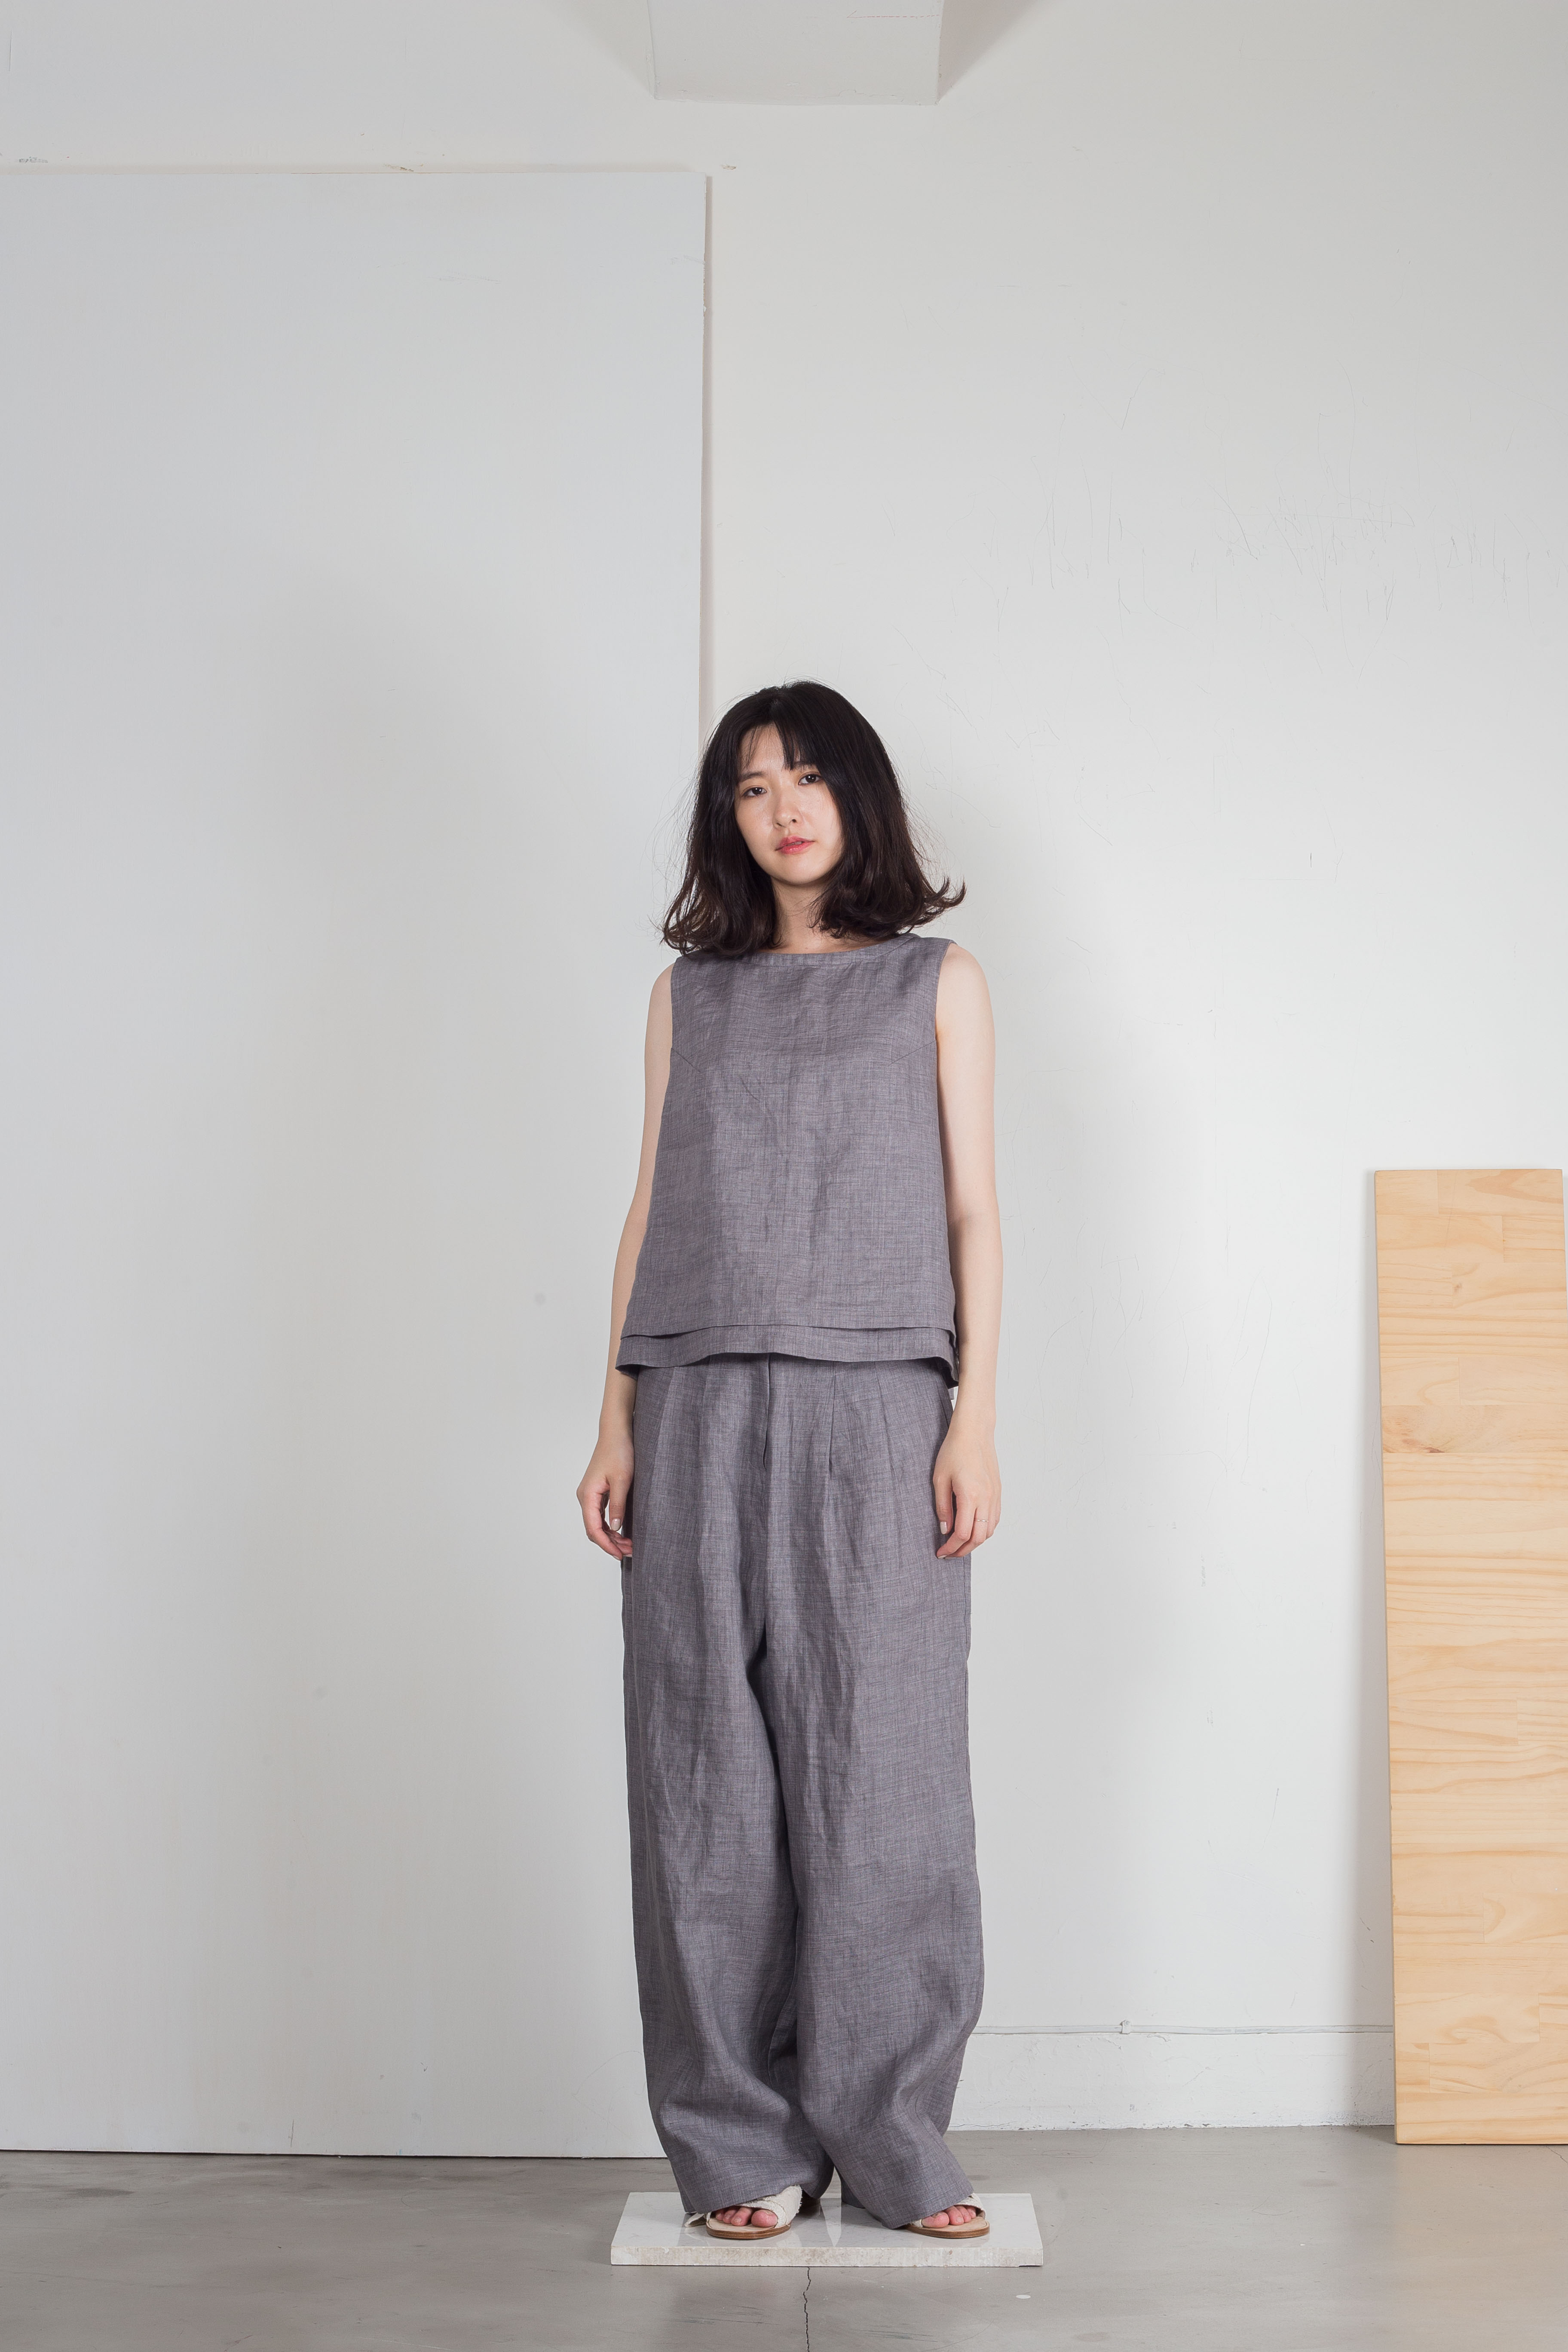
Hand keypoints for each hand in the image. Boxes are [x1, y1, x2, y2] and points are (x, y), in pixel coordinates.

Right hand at [577, 1429, 634, 1561]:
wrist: (617, 1433)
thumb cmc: (619, 1452)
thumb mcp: (622, 1480)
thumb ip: (618, 1506)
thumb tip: (615, 1529)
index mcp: (588, 1495)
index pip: (593, 1529)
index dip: (606, 1545)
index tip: (620, 1554)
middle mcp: (585, 1497)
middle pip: (593, 1529)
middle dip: (610, 1543)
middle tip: (630, 1551)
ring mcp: (590, 1494)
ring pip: (597, 1523)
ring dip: (611, 1536)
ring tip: (629, 1545)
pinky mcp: (597, 1491)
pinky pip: (600, 1515)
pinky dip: (610, 1526)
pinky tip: (622, 1531)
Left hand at [932, 1414, 1000, 1558]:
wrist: (974, 1432)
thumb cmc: (954, 1450)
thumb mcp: (940, 1479)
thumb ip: (942, 1507)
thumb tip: (945, 1530)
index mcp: (970, 1496)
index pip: (962, 1534)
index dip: (951, 1547)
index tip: (940, 1552)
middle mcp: (986, 1499)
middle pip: (978, 1538)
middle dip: (963, 1550)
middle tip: (949, 1553)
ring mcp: (995, 1496)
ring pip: (989, 1531)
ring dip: (975, 1542)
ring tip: (960, 1544)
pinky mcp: (998, 1492)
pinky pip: (995, 1519)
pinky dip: (985, 1530)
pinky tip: (973, 1530)